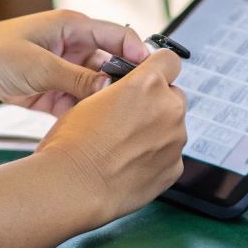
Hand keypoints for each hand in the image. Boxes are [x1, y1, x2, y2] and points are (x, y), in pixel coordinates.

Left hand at [0, 10, 151, 115]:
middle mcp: (67, 44)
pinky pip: (73, 101)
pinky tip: (86, 126)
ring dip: (99, 102)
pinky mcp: (46, 89)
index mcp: (70, 26)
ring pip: (92, 87)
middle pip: (107, 64)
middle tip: (134, 106)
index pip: (118, 35)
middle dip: (120, 85)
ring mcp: (57, 67)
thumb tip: (111, 90)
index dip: (138, 54)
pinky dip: (79, 113)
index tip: (154, 75)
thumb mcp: (39, 67)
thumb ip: (78, 79)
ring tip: (111, 121)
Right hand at [39, 48, 187, 219]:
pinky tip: (130, 164)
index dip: (158, 67)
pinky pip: (170, 155)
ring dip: (156, 132)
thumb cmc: (72, 142)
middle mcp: (168, 109)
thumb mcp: (92, 98)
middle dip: (156, 104)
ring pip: (173, 127)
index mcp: (147, 84)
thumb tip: (127, 92)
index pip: (170, 60)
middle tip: (129, 118)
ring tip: (124, 146)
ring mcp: (175, 140)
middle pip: (173, 96)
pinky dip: (156, 158)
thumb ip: (121, 90)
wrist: (73, 186)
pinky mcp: (175, 168)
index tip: (151, 76)